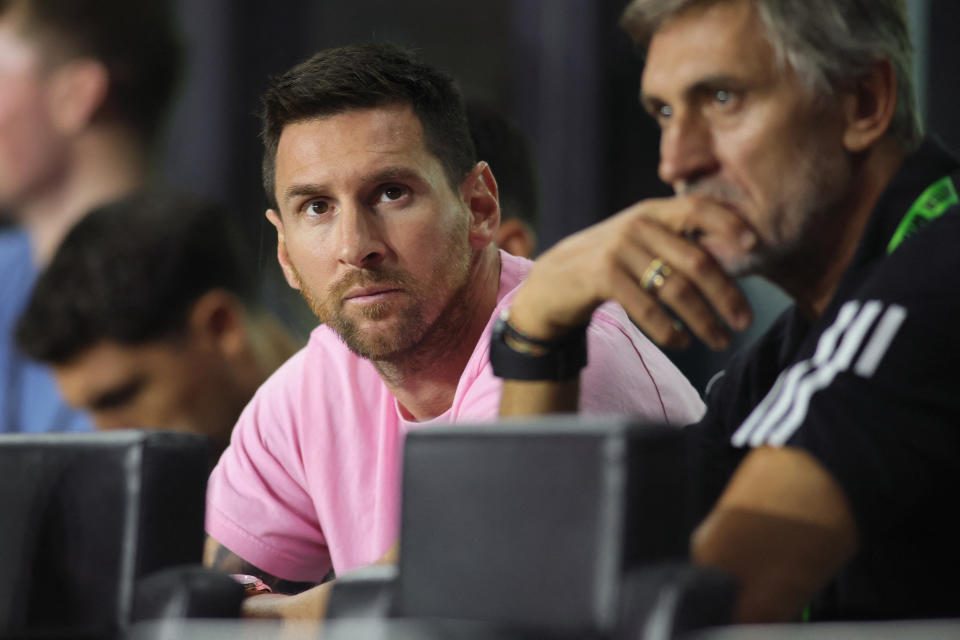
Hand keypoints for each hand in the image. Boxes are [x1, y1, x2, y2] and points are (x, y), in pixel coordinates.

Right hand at [509, 195, 755, 349]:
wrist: (553, 283)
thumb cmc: (607, 266)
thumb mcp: (639, 243)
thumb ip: (675, 242)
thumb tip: (734, 257)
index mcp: (651, 212)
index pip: (698, 207)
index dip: (729, 224)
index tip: (756, 246)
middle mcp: (636, 225)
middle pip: (696, 260)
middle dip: (726, 295)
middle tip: (744, 322)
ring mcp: (618, 249)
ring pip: (676, 289)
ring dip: (704, 320)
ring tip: (720, 341)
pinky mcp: (601, 276)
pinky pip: (647, 307)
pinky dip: (670, 330)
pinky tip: (682, 342)